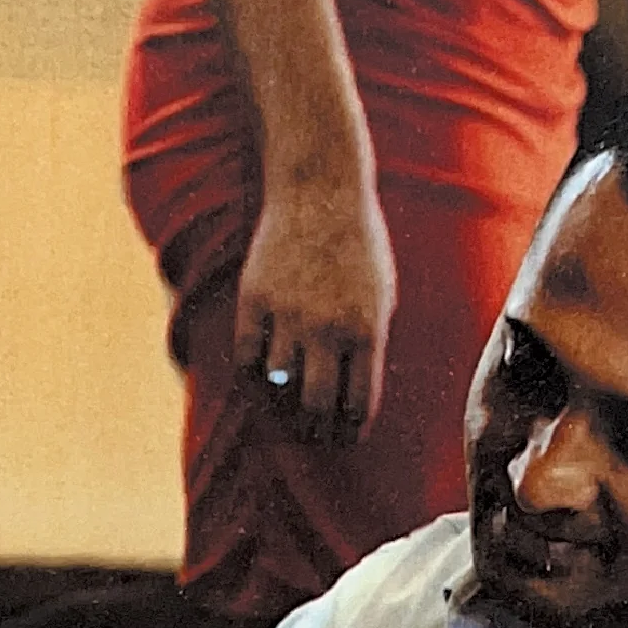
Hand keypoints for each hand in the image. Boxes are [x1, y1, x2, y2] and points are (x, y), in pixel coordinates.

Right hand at [234, 172, 395, 441]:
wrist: (321, 190)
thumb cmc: (360, 243)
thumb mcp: (382, 294)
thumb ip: (369, 342)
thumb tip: (353, 391)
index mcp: (367, 330)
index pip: (358, 404)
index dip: (350, 431)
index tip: (344, 437)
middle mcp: (327, 328)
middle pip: (316, 404)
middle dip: (316, 429)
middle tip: (312, 433)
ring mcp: (288, 314)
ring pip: (278, 386)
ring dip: (281, 406)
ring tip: (284, 411)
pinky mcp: (254, 299)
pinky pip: (246, 357)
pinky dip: (251, 377)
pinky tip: (259, 379)